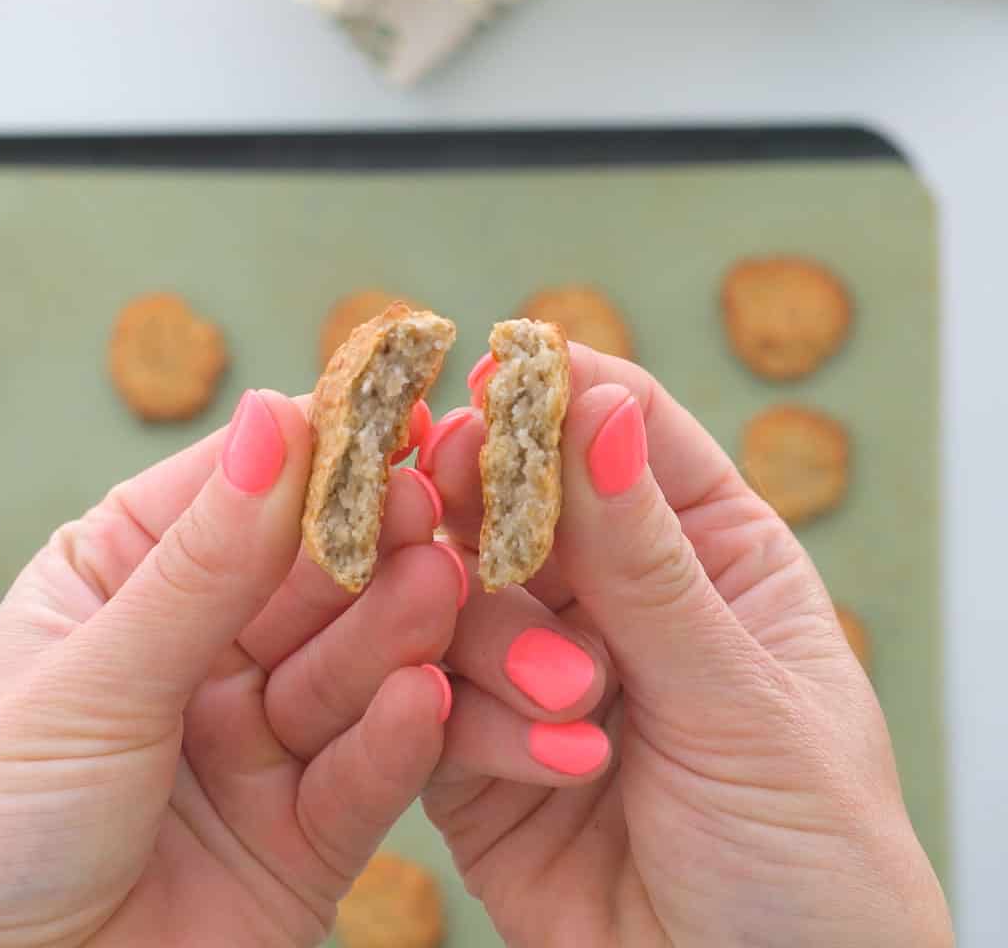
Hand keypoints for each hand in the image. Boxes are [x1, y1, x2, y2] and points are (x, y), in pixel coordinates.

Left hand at [0, 391, 463, 947]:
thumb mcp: (89, 684)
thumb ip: (202, 566)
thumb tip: (275, 418)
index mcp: (126, 579)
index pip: (238, 496)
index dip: (314, 456)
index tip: (392, 414)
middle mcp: (200, 650)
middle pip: (310, 581)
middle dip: (372, 548)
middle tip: (432, 509)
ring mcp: (256, 741)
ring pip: (349, 670)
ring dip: (399, 634)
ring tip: (442, 590)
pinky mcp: (305, 836)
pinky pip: (362, 776)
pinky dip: (397, 741)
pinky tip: (425, 702)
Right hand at [419, 347, 952, 947]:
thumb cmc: (809, 861)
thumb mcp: (741, 702)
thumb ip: (647, 565)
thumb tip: (593, 411)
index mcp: (709, 549)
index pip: (624, 432)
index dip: (558, 397)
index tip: (493, 379)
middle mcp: (614, 592)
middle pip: (521, 495)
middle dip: (490, 501)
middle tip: (452, 501)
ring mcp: (537, 664)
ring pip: (462, 588)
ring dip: (495, 635)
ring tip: (570, 706)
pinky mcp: (472, 744)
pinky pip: (432, 690)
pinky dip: (459, 708)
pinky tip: (534, 757)